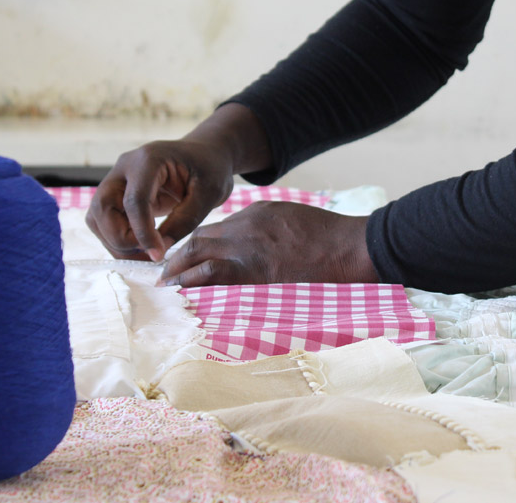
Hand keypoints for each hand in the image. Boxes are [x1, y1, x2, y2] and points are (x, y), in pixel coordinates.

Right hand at [86, 138, 234, 261]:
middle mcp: (124, 167)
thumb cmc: (210, 169)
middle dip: (121, 239)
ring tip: (148, 252)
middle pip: (103, 208)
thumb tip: (157, 251)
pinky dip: (118, 240)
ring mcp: (116, 180)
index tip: (158, 255)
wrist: (205, 155)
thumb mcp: (208, 194)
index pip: (134, 201)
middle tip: (150, 254)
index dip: (142, 232)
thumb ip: (184, 221)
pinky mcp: (116, 195)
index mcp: (149, 160)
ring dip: (116, 242)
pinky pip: (103, 222)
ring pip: (97, 218)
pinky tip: (142, 246)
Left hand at [158, 201, 379, 285]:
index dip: (194, 247)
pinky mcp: (259, 277)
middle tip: (164, 276)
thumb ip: (263, 228)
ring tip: (169, 290)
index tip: (184, 261)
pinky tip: (190, 302)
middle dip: (178, 259)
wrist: (351, 247)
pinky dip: (201, 291)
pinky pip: (219, 284)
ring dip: (182, 276)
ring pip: (202, 262)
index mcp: (255, 215)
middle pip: (199, 242)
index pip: (213, 231)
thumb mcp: (290, 217)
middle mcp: (245, 231)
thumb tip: (246, 248)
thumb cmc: (329, 235)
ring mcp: (250, 254)